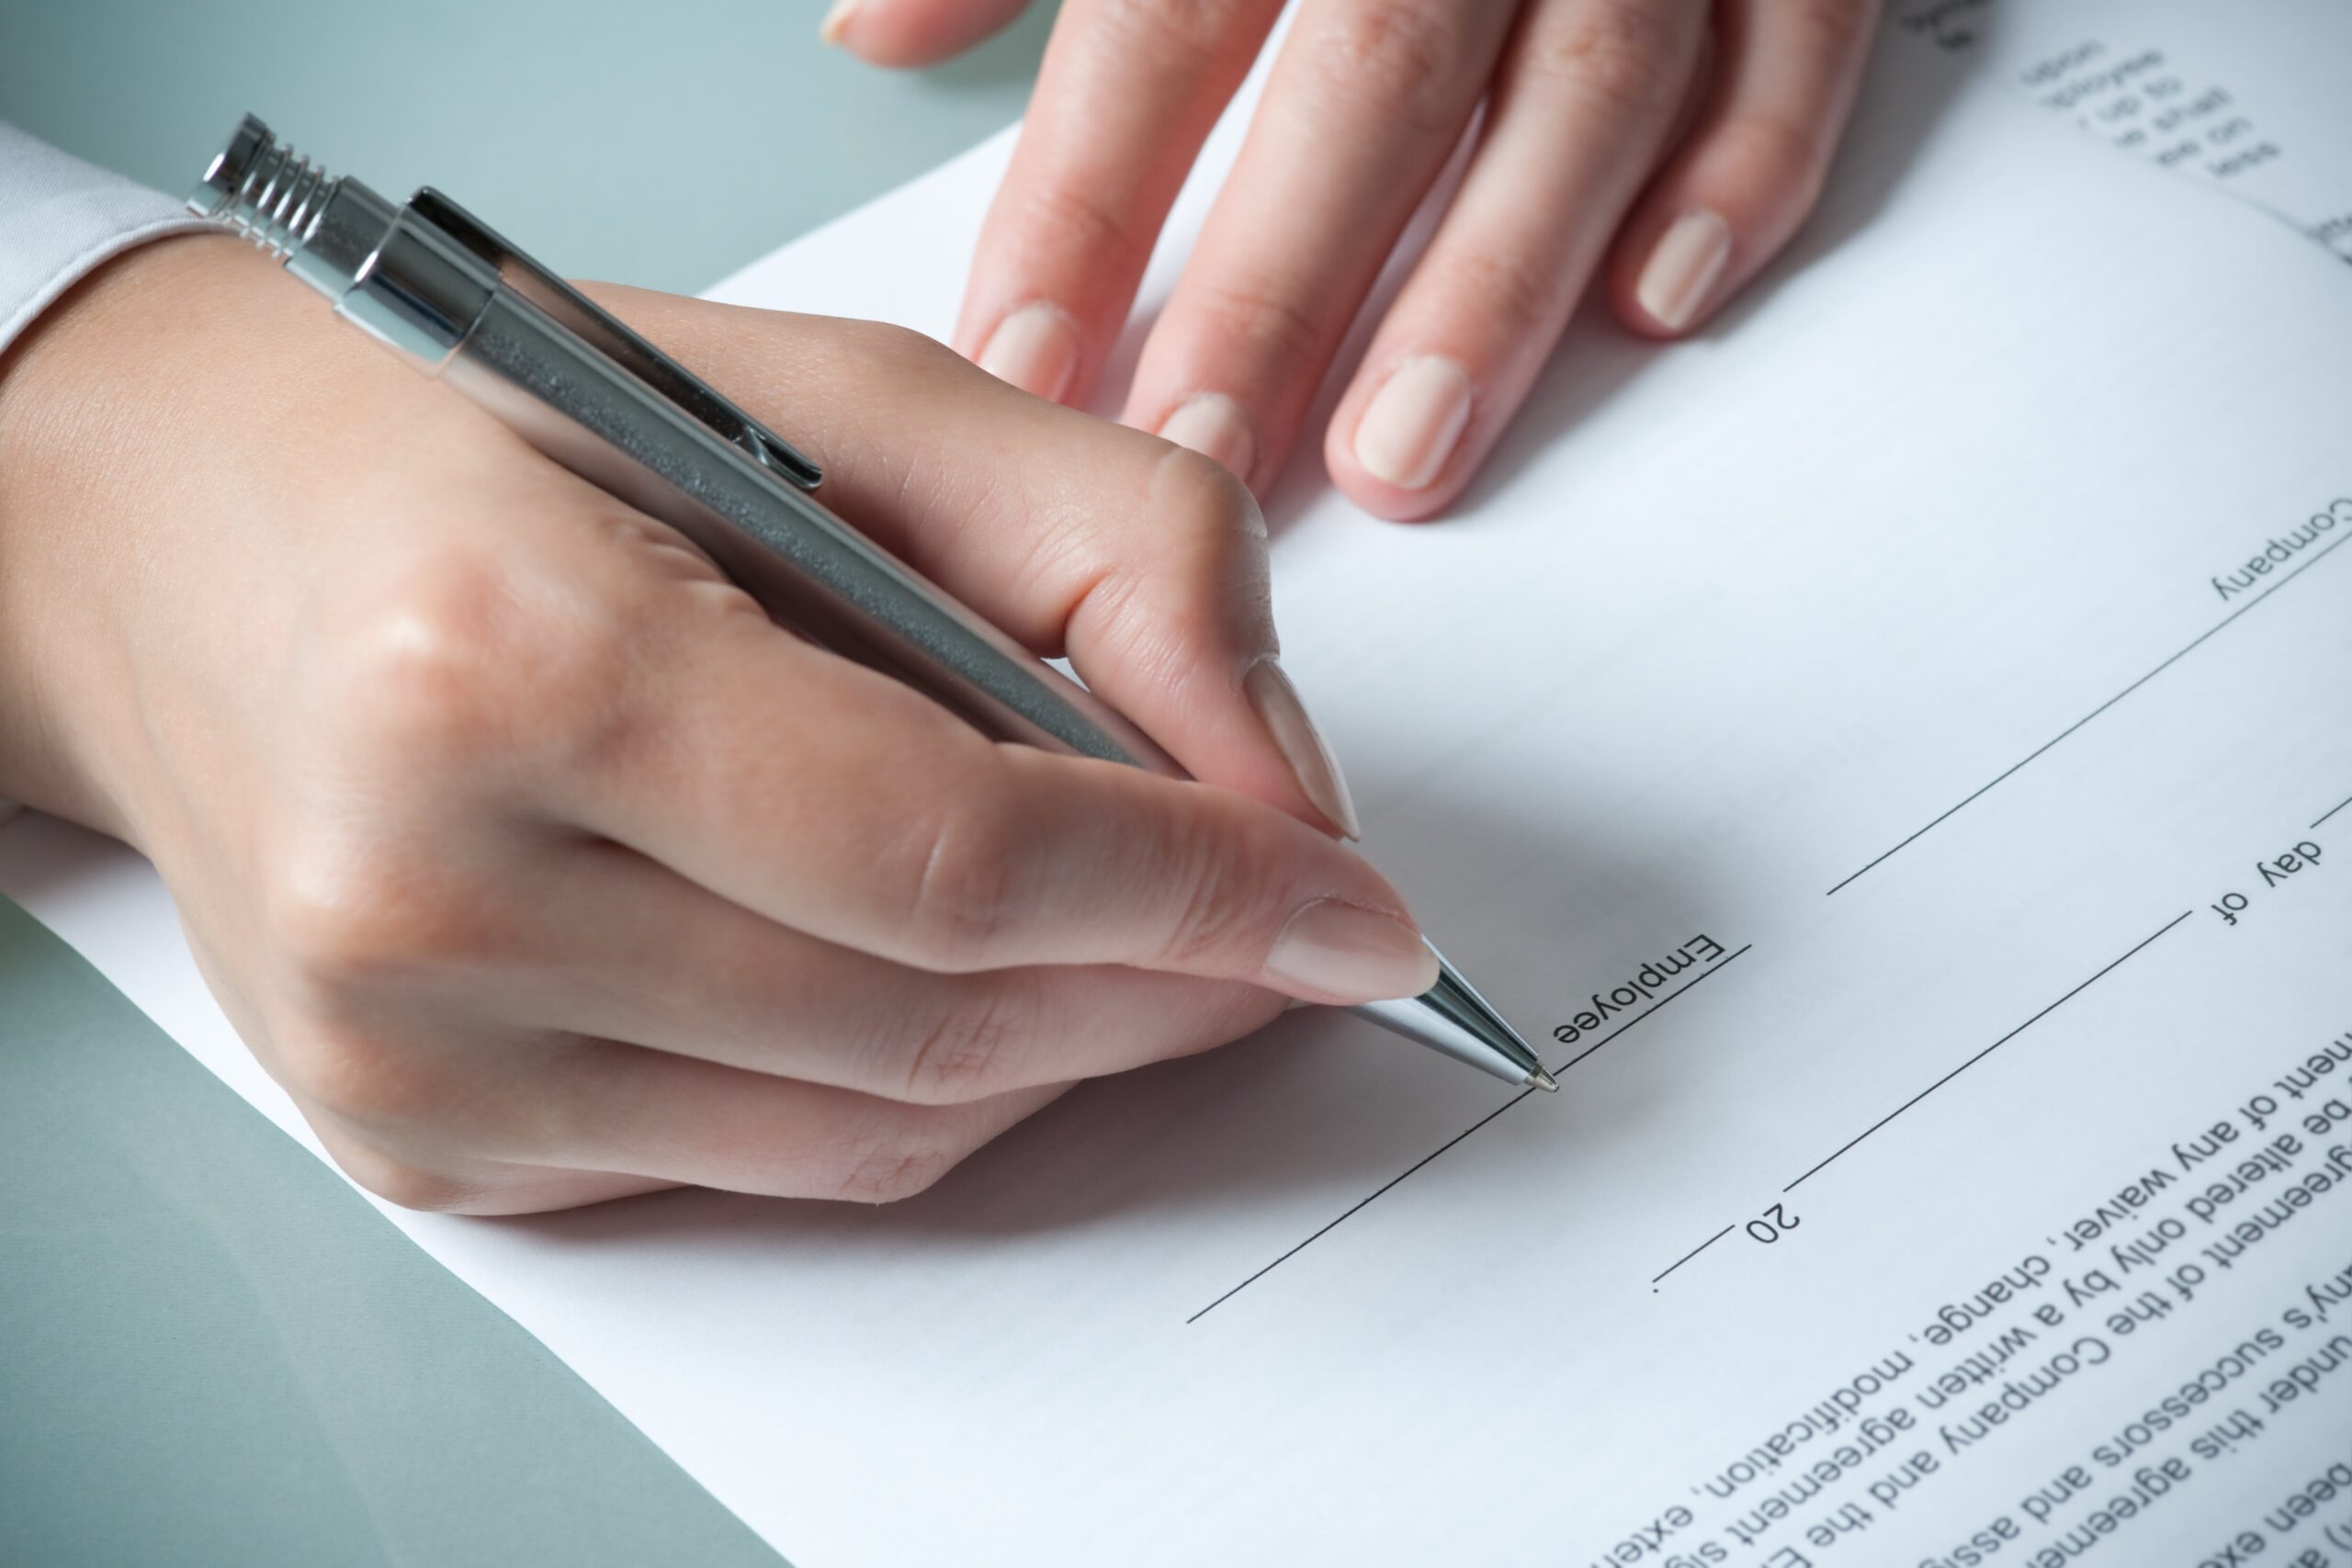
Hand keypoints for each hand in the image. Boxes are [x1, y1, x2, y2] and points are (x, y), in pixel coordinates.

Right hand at [0, 235, 1434, 1212]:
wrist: (185, 534)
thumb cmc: (506, 434)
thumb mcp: (843, 397)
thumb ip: (1113, 551)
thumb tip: (1278, 789)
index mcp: (511, 657)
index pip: (953, 857)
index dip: (1200, 898)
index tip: (1357, 916)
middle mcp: (424, 892)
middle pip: (934, 1030)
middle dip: (1170, 988)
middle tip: (1293, 928)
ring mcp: (411, 1059)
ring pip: (877, 1139)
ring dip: (1063, 1049)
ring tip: (1139, 937)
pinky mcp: (427, 1147)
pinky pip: (775, 1172)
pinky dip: (919, 1092)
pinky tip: (951, 979)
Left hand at [826, 0, 1875, 517]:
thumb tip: (874, 29)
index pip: (1162, 12)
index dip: (1087, 198)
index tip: (1025, 358)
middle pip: (1369, 70)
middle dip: (1283, 285)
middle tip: (1200, 456)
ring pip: (1587, 82)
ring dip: (1496, 282)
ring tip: (1402, 458)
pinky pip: (1797, 36)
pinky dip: (1746, 168)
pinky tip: (1660, 303)